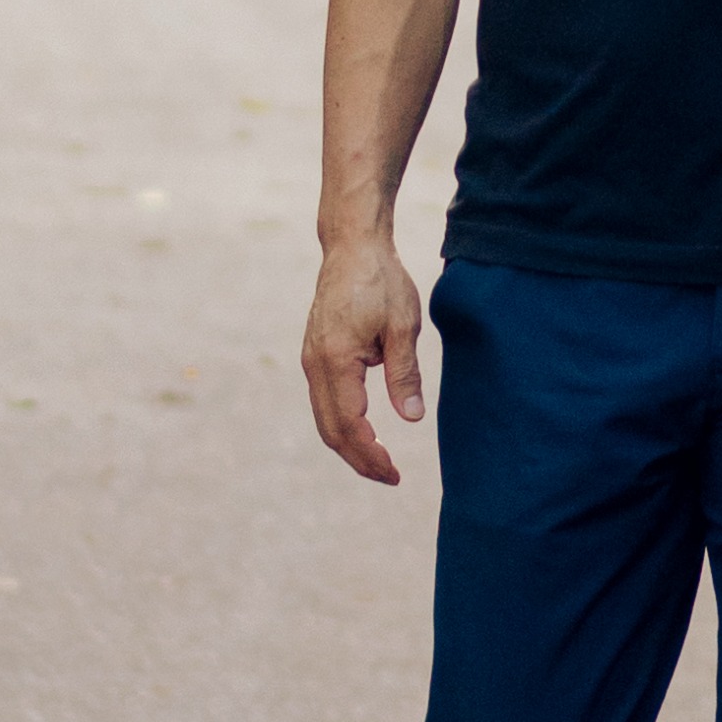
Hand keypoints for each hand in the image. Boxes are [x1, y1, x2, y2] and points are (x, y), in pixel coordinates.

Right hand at [301, 226, 428, 483]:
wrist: (352, 245)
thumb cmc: (381, 280)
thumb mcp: (403, 325)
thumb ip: (404, 373)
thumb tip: (411, 418)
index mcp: (336, 360)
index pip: (350, 426)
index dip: (371, 456)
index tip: (395, 473)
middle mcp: (315, 364)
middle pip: (330, 431)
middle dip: (359, 459)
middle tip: (390, 476)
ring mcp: (311, 359)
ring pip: (324, 418)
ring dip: (349, 444)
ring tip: (380, 460)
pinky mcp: (315, 353)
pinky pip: (324, 400)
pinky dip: (342, 422)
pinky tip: (367, 429)